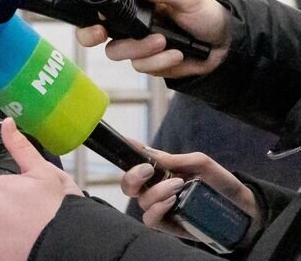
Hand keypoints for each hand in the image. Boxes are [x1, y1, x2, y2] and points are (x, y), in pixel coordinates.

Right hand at [76, 0, 229, 77]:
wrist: (226, 43)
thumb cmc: (206, 14)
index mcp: (134, 5)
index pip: (102, 8)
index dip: (91, 15)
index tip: (96, 17)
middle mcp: (130, 26)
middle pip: (97, 34)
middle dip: (92, 35)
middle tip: (101, 34)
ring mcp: (138, 46)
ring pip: (119, 52)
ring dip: (141, 49)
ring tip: (163, 42)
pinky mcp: (150, 64)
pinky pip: (143, 67)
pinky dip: (159, 62)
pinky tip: (176, 54)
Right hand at [122, 146, 260, 243]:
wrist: (243, 209)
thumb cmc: (220, 183)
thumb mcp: (201, 163)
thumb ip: (175, 159)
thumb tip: (148, 152)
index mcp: (161, 172)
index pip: (136, 162)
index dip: (127, 152)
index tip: (128, 143)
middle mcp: (156, 189)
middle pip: (128, 185)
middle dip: (133, 176)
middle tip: (148, 170)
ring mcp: (161, 208)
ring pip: (141, 200)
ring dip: (156, 191)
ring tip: (178, 186)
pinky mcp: (168, 225)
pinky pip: (149, 219)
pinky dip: (156, 208)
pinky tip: (171, 202)